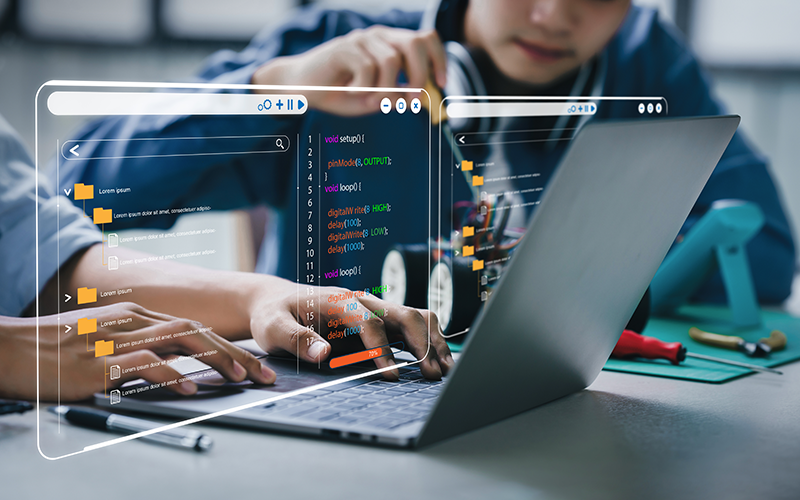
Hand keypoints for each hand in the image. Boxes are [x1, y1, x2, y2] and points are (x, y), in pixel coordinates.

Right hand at [0, 302, 274, 401]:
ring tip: (240, 379)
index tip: (253, 364)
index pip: (194, 327)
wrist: (10, 348)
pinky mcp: (99, 362)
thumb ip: (142, 348)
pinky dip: (172, 375)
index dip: (228, 345)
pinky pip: (144, 365)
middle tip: (261, 374)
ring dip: (215, 360)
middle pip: (196, 331)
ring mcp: (116, 340)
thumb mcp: (106, 342)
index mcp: (136, 315)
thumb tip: (178, 366)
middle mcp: (132, 322)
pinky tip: (192, 388)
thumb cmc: (57, 349)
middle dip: (234, 352)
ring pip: (179, 341)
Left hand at [246, 277, 452, 379]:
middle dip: (421, 344)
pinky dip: (429, 340)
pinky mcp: (379, 320)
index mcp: (339, 300)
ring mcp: (374, 308)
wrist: (277, 302)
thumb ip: (297, 339)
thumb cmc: (275, 314)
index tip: (391, 375)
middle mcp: (363, 301)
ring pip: (415, 316)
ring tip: (444, 369)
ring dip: (433, 340)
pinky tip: (438, 360)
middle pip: (404, 314)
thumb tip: (324, 352)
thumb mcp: (274, 327)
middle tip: (431, 374)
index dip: (382, 349)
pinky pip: (412, 324)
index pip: (370, 322)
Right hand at [252, 26, 446, 115]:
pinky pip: (367, 69)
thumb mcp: (377, 98)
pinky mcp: (344, 48)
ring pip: (392, 61)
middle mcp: (379, 36)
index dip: (439, 59)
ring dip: (386, 89)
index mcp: (390, 44)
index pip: (425, 39)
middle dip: (419, 75)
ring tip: (371, 101)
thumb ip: (398, 95)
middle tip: (411, 100)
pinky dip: (364, 88)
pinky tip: (352, 92)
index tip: (441, 83)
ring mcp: (361, 39)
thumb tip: (422, 97)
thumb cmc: (341, 93)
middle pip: (415, 43)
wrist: (302, 89)